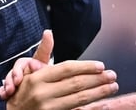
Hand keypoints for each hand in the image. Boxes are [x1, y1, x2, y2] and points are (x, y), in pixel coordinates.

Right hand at [0, 31, 118, 109]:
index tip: (101, 66)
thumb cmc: (23, 90)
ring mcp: (48, 109)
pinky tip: (103, 104)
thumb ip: (43, 52)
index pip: (67, 69)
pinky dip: (91, 108)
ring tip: (112, 87)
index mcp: (39, 78)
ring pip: (79, 99)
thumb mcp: (28, 69)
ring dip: (99, 93)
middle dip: (97, 79)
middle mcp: (43, 93)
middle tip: (112, 75)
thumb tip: (49, 32)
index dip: (86, 66)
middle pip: (76, 84)